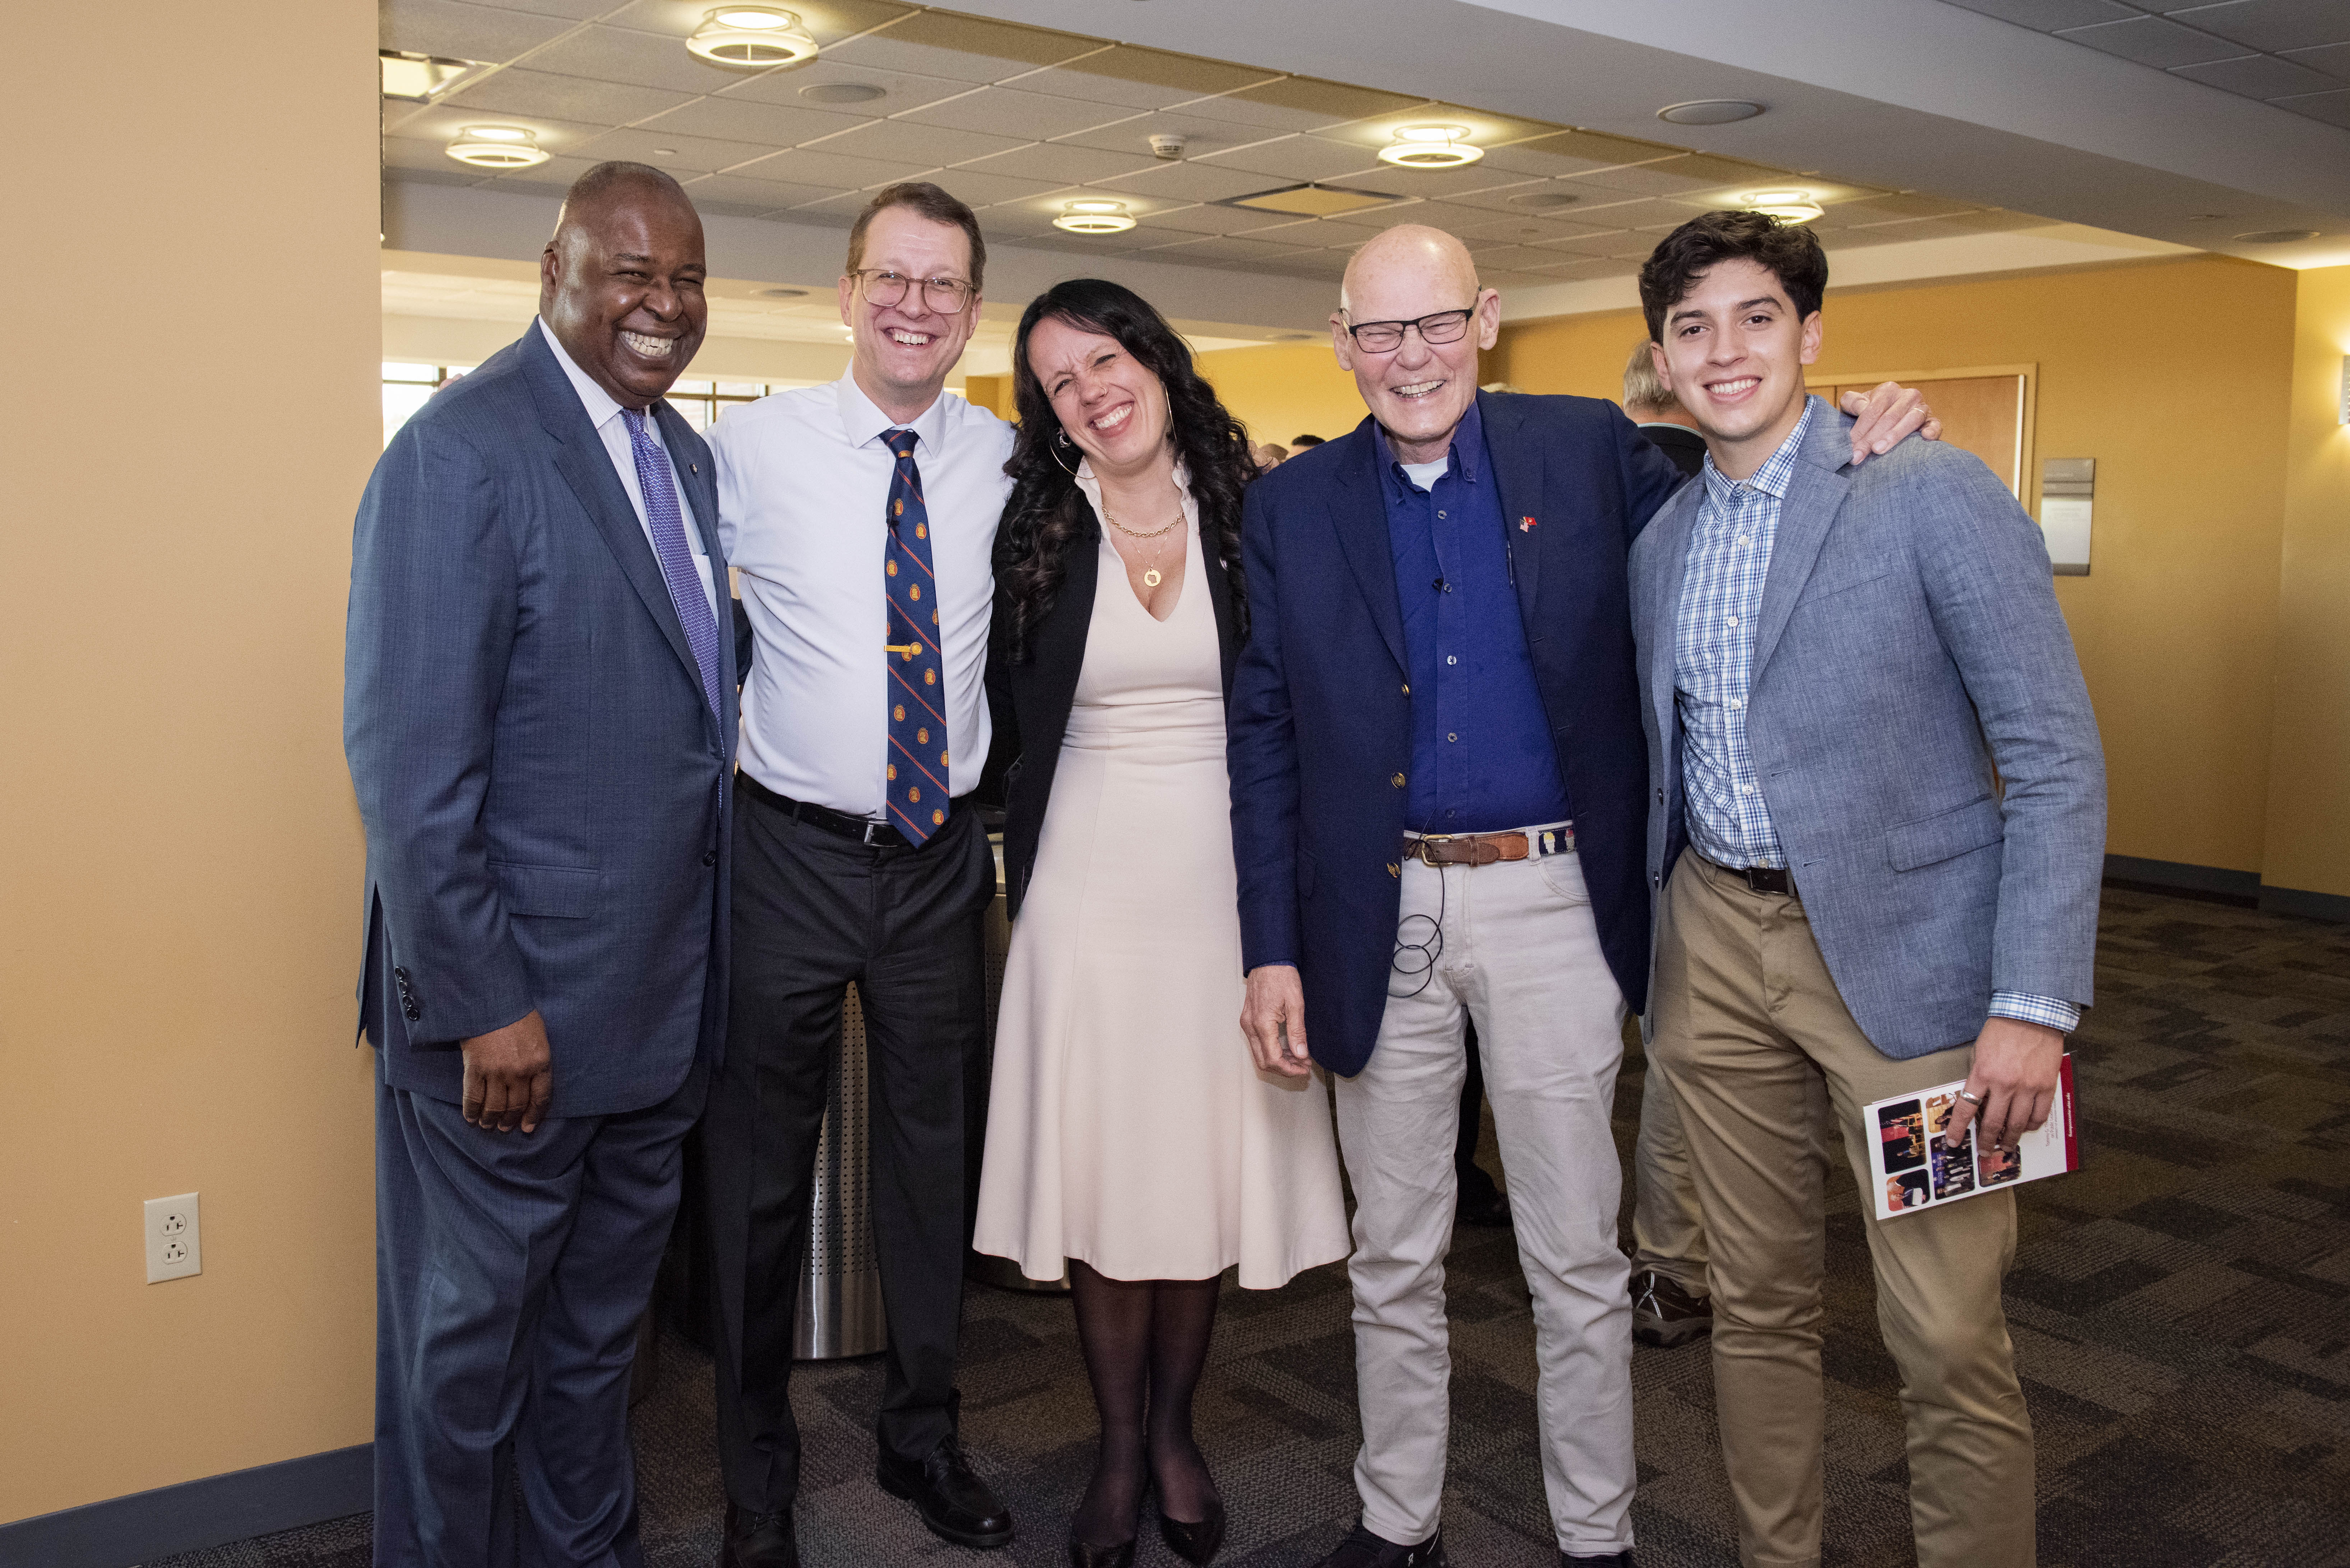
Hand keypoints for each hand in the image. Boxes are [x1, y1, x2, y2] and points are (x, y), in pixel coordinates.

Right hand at [461, 1010, 553, 1132]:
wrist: (491, 1000)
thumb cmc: (518, 1014)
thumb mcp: (539, 1036)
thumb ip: (538, 1060)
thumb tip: (533, 1083)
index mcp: (541, 1062)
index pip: (541, 1098)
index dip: (533, 1116)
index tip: (528, 1127)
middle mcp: (520, 1071)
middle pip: (516, 1105)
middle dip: (510, 1121)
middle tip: (505, 1127)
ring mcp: (497, 1072)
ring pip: (495, 1106)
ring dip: (491, 1120)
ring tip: (488, 1125)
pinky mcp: (475, 1069)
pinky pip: (473, 1097)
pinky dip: (471, 1111)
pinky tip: (471, 1118)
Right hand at [1240, 965, 1312, 1078]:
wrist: (1268, 959)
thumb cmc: (1281, 976)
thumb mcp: (1295, 1004)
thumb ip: (1297, 1032)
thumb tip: (1301, 1054)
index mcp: (1262, 1024)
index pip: (1273, 1059)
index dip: (1289, 1069)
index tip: (1304, 1069)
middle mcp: (1250, 1026)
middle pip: (1263, 1061)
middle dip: (1283, 1069)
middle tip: (1302, 1067)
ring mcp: (1247, 1022)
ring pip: (1259, 1054)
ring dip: (1278, 1060)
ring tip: (1298, 1058)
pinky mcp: (1248, 1019)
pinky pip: (1257, 1043)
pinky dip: (1271, 1050)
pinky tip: (1286, 1048)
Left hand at [1838, 380, 1941, 465]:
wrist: (1886, 422)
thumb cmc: (1867, 416)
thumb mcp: (1854, 405)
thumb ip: (1852, 402)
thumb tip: (1862, 407)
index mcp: (1888, 390)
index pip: (1872, 411)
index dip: (1859, 430)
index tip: (1849, 448)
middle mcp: (1907, 395)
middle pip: (1889, 418)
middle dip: (1870, 439)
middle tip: (1858, 456)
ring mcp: (1922, 408)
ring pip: (1910, 420)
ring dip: (1894, 436)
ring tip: (1878, 450)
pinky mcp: (1932, 420)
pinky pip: (1935, 424)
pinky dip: (1932, 430)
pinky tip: (1925, 437)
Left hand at [1943, 1016, 2061, 1152]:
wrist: (2032, 1015)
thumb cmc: (2002, 1031)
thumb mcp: (1979, 1051)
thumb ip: (1978, 1076)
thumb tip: (1976, 1100)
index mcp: (1983, 1074)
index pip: (1966, 1109)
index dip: (1958, 1129)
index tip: (1954, 1141)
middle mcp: (2005, 1084)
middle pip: (1993, 1122)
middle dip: (1987, 1141)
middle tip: (1984, 1150)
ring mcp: (2028, 1087)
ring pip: (2018, 1124)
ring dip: (2010, 1138)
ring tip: (2005, 1146)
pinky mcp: (2047, 1086)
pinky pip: (2040, 1115)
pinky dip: (2032, 1125)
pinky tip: (2027, 1128)